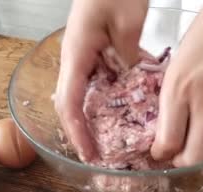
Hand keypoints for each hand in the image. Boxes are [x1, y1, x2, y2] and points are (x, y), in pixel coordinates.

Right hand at [54, 0, 147, 160]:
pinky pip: (102, 80)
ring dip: (99, 117)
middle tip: (103, 156)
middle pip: (73, 104)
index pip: (70, 103)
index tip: (89, 154)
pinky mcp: (97, 52)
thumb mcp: (127, 23)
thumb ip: (128, 56)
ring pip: (88, 95)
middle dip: (85, 132)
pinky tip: (131, 106)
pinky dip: (113, 95)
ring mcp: (85, 56)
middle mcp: (76, 59)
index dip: (78, 132)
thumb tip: (132, 83)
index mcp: (76, 54)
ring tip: (117, 139)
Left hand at [151, 0, 202, 166]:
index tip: (159, 150)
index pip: (165, 140)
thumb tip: (174, 104)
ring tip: (200, 151)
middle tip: (179, 156)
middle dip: (181, 163)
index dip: (161, 152)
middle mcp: (199, 104)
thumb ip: (177, 84)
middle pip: (188, 157)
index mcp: (176, 88)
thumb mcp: (183, 53)